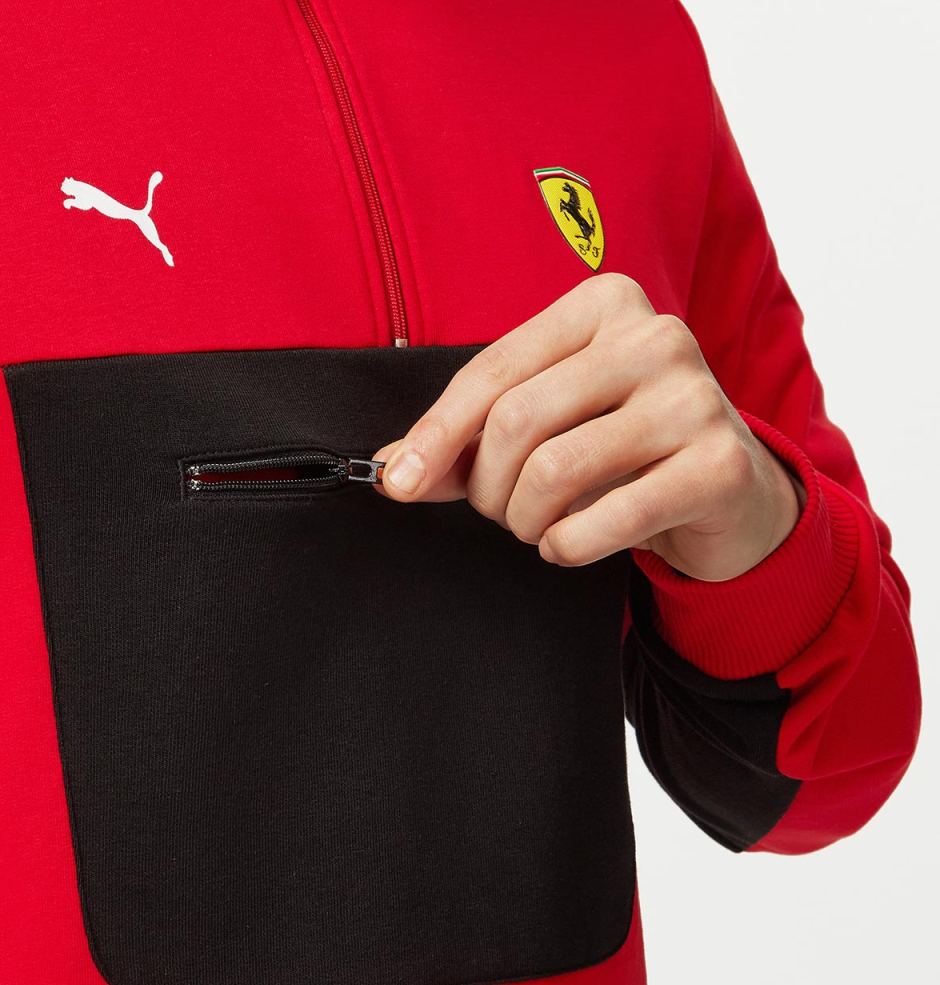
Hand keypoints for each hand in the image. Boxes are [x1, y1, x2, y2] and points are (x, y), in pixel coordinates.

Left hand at [373, 273, 807, 581]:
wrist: (726, 494)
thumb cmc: (621, 450)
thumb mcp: (543, 428)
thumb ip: (467, 442)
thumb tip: (391, 471)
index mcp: (604, 305)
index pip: (492, 371)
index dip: (435, 434)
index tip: (399, 482)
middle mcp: (655, 336)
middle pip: (516, 421)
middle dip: (486, 486)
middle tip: (498, 511)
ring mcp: (695, 397)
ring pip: (553, 471)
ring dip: (523, 519)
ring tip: (536, 526)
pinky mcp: (720, 466)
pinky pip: (603, 520)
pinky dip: (565, 547)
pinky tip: (569, 544)